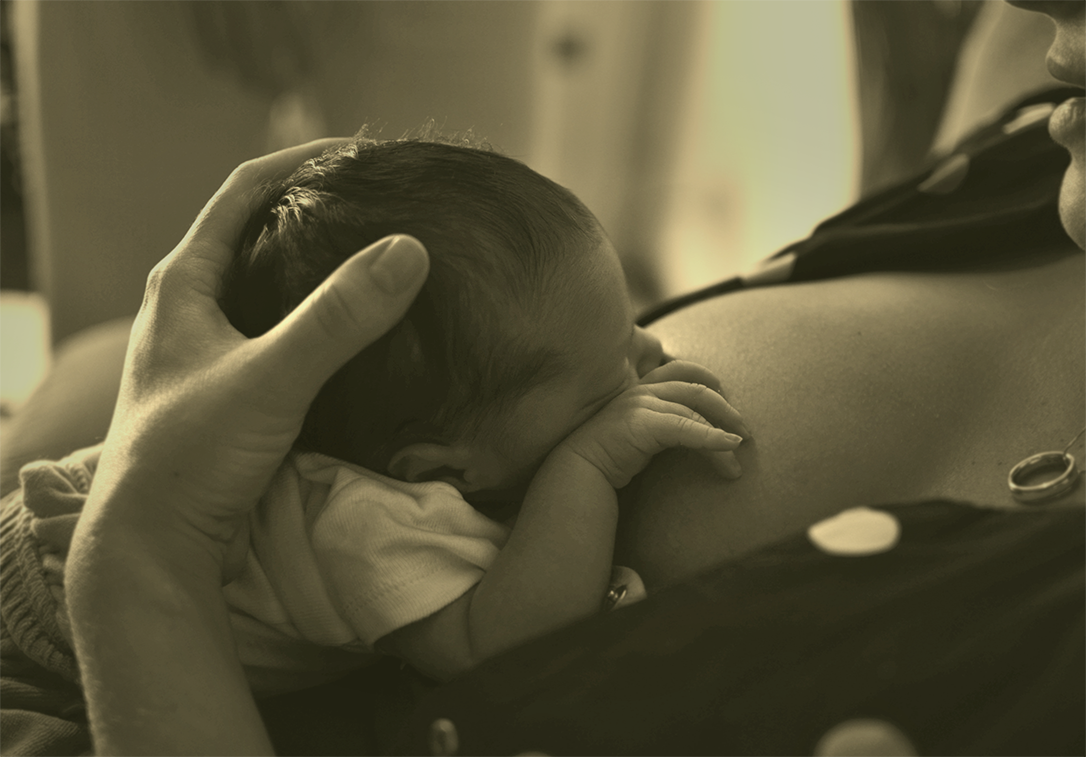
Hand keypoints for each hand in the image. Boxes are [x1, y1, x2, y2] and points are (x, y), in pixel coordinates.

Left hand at [82, 138, 429, 581]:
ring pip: (268, 284)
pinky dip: (316, 317)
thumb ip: (339, 318)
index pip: (246, 189)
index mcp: (183, 282)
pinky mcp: (224, 388)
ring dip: (318, 266)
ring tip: (378, 259)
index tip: (369, 153)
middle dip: (318, 208)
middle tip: (383, 205)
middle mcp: (188, 307)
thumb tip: (410, 249)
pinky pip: (277, 330)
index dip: (306, 159)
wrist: (150, 548)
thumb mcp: (270, 379)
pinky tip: (355, 333)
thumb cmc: (192, 457)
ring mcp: (204, 349)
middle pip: (257, 230)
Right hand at [557, 360, 746, 488]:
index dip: (709, 380)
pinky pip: (687, 429)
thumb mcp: (639, 432)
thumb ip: (660, 422)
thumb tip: (693, 429)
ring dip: (723, 434)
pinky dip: (712, 439)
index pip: (682, 370)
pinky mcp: (642, 424)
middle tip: (746, 433)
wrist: (579, 472)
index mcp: (640, 388)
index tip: (728, 404)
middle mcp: (641, 390)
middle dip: (727, 409)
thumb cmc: (609, 457)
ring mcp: (640, 404)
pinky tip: (729, 448)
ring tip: (738, 458)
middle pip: (696, 388)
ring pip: (695, 411)